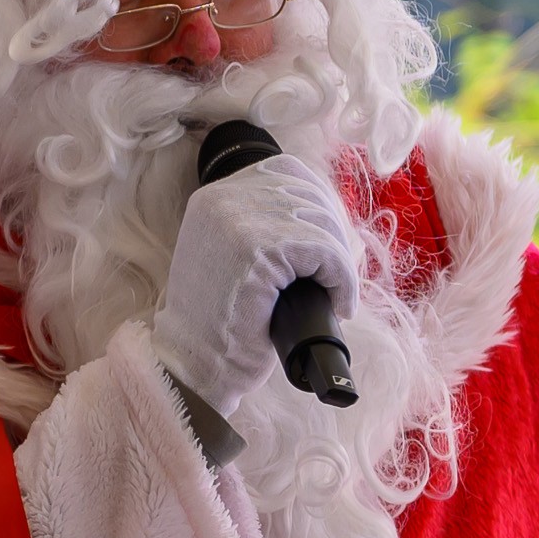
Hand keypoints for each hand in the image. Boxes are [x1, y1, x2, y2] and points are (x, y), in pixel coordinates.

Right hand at [151, 153, 359, 418]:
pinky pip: (325, 252)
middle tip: (334, 277)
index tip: (324, 246)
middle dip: (334, 236)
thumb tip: (327, 213)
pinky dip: (342, 279)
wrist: (196, 364)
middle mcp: (222, 199)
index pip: (286, 173)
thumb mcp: (230, 254)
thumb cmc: (220, 321)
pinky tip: (339, 304)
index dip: (317, 206)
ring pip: (321, 223)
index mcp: (212, 196)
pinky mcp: (259, 251)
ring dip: (339, 262)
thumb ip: (261, 225)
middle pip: (308, 194)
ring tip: (334, 294)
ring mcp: (237, 222)